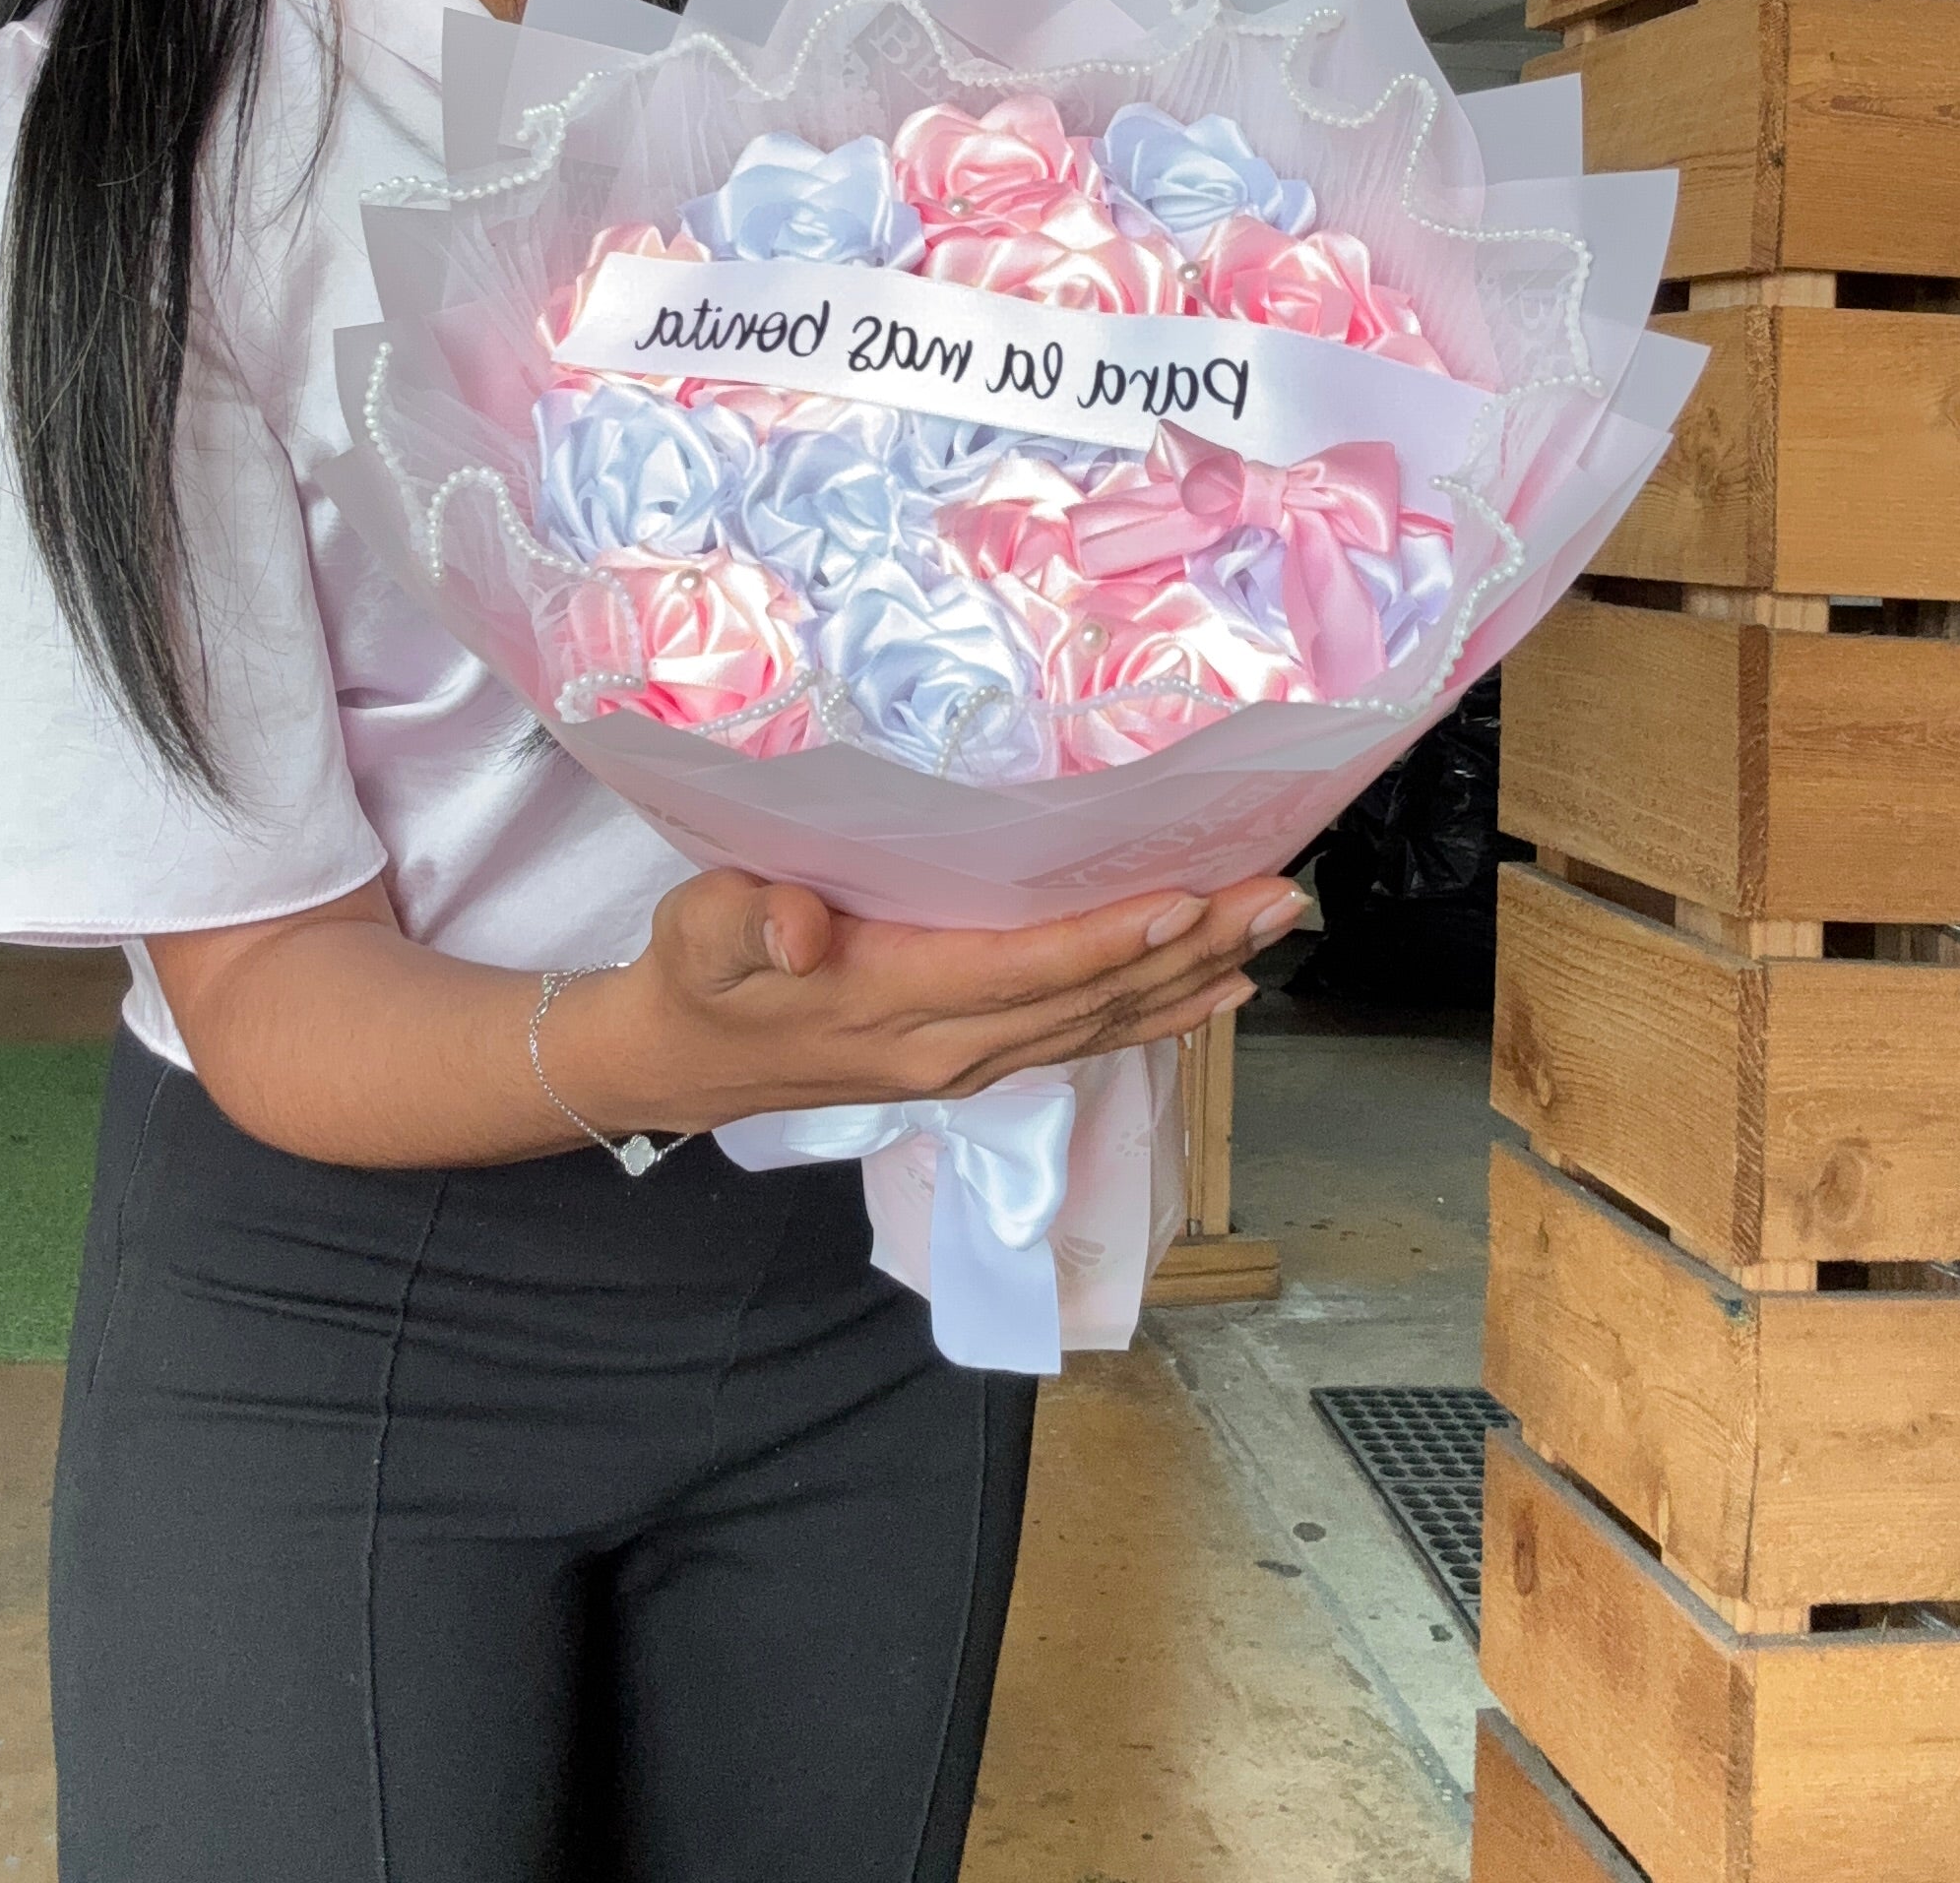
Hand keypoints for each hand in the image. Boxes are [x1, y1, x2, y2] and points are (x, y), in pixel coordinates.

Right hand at [562, 867, 1306, 1133]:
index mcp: (889, 999)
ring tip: (1276, 927)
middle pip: (1088, 998)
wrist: (678, 1063)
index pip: (1017, 969)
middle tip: (1281, 895)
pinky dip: (1157, 1014)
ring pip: (1100, 1021)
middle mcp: (948, 1044)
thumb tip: (799, 925)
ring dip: (1195, 976)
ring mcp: (968, 1063)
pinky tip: (1216, 987)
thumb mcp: (696, 932)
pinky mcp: (974, 1062)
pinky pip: (1082, 1039)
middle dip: (1190, 948)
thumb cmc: (695, 975)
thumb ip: (746, 920)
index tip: (1185, 903)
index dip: (1102, 942)